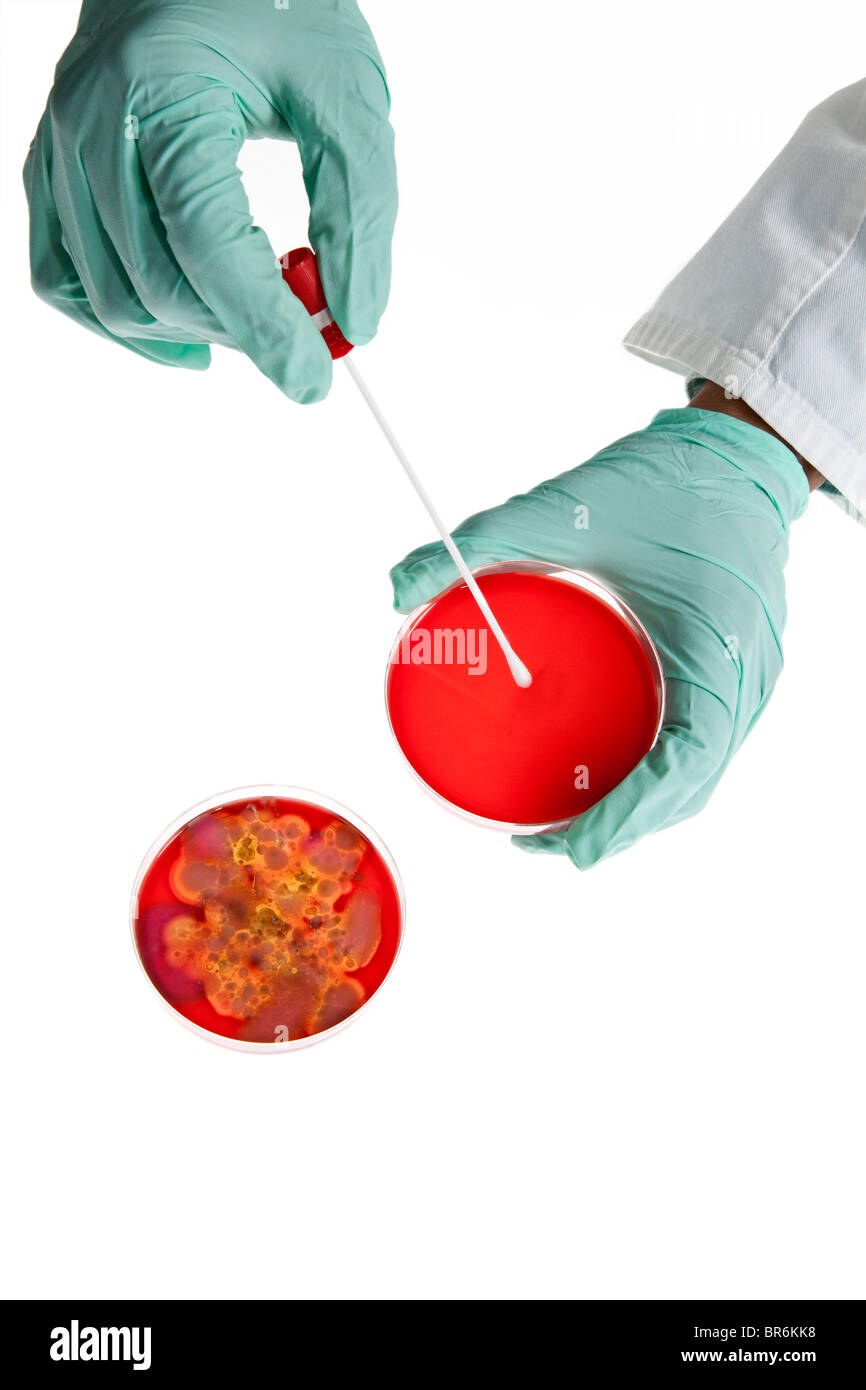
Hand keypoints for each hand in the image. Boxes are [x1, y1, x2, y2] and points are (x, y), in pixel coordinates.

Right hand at [23, 0, 396, 401]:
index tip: (317, 379)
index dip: (266, 328)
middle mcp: (91, 120)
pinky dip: (124, 323)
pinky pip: (65, 282)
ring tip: (256, 313)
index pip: (208, 244)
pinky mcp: (51, 172)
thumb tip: (355, 320)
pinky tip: (185, 331)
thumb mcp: (344, 89)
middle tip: (307, 328)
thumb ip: (359, 208)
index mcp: (161, 86)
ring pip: (113, 301)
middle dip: (240, 330)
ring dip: (193, 333)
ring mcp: (59, 148)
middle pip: (158, 285)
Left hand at [390, 407, 809, 866]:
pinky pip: (699, 742)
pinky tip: (605, 770)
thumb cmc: (669, 476)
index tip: (571, 847)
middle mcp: (745, 679)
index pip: (685, 767)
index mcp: (716, 649)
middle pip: (689, 789)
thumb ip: (484, 541)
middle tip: (543, 841)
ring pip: (697, 774)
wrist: (738, 449)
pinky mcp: (738, 670)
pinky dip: (654, 772)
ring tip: (569, 821)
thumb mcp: (570, 506)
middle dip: (621, 828)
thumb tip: (400, 583)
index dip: (628, 817)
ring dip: (639, 807)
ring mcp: (749, 679)